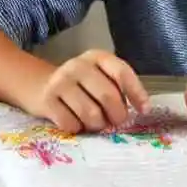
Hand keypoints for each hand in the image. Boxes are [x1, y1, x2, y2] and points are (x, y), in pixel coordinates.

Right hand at [22, 49, 150, 133]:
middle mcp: (78, 65)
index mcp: (97, 57)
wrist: (41, 85)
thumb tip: (142, 108)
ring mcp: (61, 81)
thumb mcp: (101, 77)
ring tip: (95, 121)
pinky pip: (71, 125)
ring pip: (91, 114)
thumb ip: (119, 88)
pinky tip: (75, 121)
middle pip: (108, 96)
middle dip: (117, 115)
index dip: (136, 93)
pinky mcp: (47, 100)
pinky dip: (77, 129)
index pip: (121, 72)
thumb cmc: (82, 85)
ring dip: (97, 125)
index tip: (144, 110)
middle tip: (115, 121)